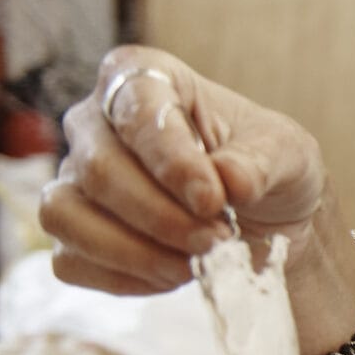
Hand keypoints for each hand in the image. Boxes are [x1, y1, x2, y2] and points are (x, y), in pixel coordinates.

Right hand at [42, 45, 326, 293]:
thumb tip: (229, 180)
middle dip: (160, 215)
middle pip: (97, 168)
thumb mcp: (288, 153)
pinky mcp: (71, 231)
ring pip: (66, 213)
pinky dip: (124, 276)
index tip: (213, 200)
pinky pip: (70, 260)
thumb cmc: (267, 166)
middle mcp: (97, 122)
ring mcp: (75, 178)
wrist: (266, 217)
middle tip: (216, 239)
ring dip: (134, 250)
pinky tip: (174, 273)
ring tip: (197, 262)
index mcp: (148, 78)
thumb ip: (261, 161)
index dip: (170, 159)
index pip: (136, 107)